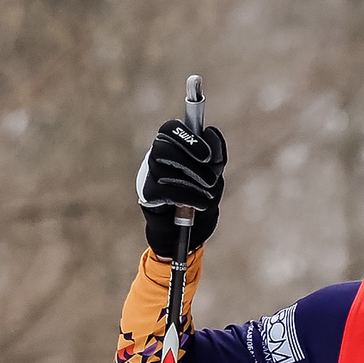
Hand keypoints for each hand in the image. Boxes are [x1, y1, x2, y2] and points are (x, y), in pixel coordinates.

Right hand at [136, 118, 227, 256]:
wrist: (189, 234)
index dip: (188, 138)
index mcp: (173, 147)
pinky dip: (187, 196)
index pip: (171, 129)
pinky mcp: (147, 195)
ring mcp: (149, 175)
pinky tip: (199, 204)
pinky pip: (164, 189)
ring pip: (163, 165)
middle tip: (211, 177)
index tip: (208, 156)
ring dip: (193, 179)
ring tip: (209, 192)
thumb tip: (210, 132)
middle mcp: (156, 157)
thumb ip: (216, 156)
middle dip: (191, 158)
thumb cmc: (200, 199)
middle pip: (163, 144)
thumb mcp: (214, 176)